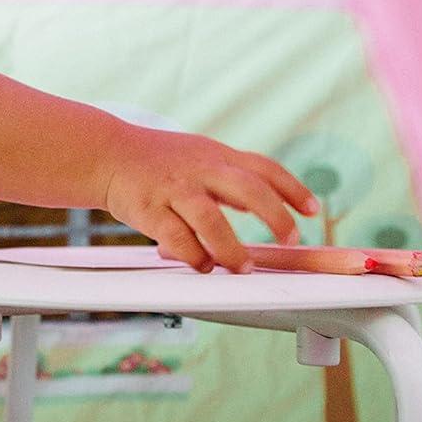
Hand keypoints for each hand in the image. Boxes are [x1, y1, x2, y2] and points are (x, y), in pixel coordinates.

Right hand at [102, 127, 316, 273]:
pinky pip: (177, 238)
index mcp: (216, 156)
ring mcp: (175, 190)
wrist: (108, 154)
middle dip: (274, 215)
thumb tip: (266, 203)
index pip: (264, 168)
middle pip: (247, 188)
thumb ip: (230, 178)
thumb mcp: (199, 157)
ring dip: (231, 248)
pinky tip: (202, 266)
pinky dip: (194, 256)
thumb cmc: (158, 161)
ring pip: (211, 219)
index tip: (313, 210)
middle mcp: (200, 170)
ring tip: (241, 267)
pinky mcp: (150, 210)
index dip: (293, 188)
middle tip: (290, 238)